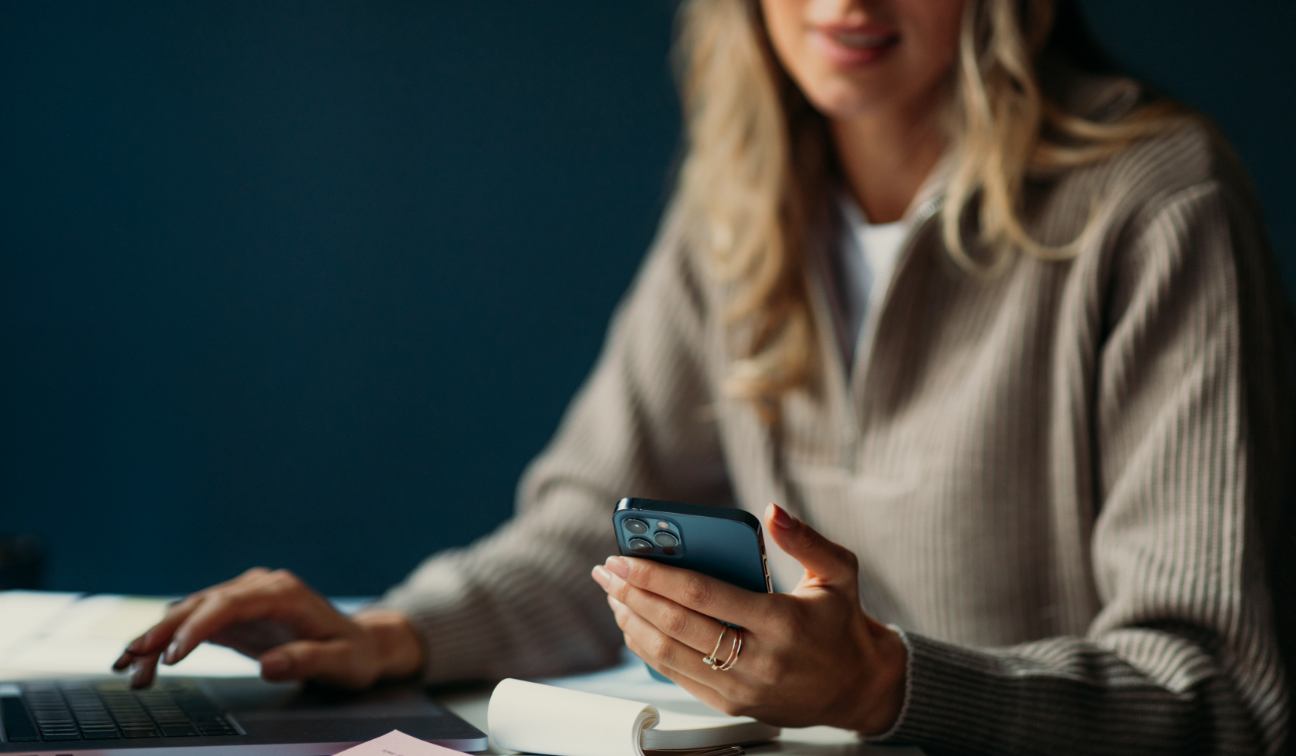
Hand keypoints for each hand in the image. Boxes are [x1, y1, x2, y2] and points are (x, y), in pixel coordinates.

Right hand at [112, 567, 423, 689]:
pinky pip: (195, 625)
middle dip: (163, 630)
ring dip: (157, 637)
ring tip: (127, 666)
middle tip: (132, 659)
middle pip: (202, 603)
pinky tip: (143, 662)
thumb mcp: (341, 662)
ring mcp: (245, 599)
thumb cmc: (353, 654)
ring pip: (191, 611)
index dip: (197, 626)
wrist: (360, 645)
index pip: (230, 603)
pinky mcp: (236, 616)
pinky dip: (168, 642)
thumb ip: (307, 661)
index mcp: (284, 592)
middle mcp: (260, 588)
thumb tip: (270, 665)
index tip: (172, 654)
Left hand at [590, 503, 905, 734]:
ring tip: (614, 595)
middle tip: (607, 571)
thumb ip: (806, 539)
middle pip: (677, 624)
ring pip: (669, 654)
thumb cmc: (842, 624)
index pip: (703, 595)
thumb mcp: (839, 572)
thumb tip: (772, 510)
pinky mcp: (730, 704)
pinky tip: (634, 624)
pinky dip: (647, 648)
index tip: (625, 557)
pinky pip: (676, 675)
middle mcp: (758, 660)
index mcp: (781, 622)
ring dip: (632, 622)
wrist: (856, 686)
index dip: (657, 576)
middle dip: (632, 594)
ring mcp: (741, 688)